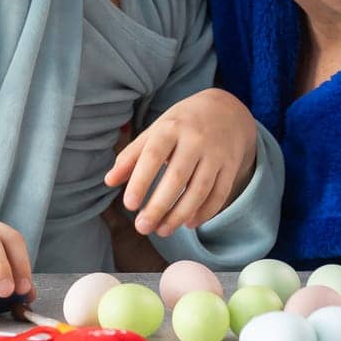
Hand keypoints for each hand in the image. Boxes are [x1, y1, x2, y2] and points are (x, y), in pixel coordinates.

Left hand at [104, 88, 258, 237]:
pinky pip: (220, 193)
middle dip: (159, 206)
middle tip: (142, 227)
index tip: (129, 205)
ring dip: (180, 214)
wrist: (226, 110)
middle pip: (177, 177)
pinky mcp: (231, 165)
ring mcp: (216, 153)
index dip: (141, 181)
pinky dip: (205, 212)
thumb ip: (131, 155)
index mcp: (171, 127)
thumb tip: (109, 181)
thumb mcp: (156, 130)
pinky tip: (188, 223)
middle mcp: (195, 139)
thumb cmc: (181, 124)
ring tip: (162, 230)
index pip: (153, 156)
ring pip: (200, 189)